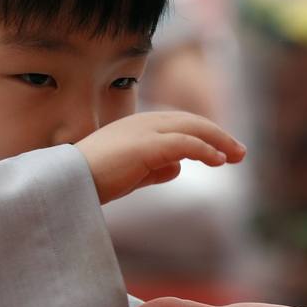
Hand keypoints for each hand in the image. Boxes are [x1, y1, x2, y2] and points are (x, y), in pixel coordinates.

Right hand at [74, 111, 243, 203]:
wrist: (66, 184)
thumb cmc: (93, 181)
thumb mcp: (131, 173)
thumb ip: (153, 169)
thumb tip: (178, 167)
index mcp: (138, 126)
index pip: (180, 124)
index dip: (205, 135)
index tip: (223, 151)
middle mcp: (144, 122)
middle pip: (191, 122)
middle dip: (218, 136)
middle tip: (240, 152)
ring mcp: (145, 131)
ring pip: (193, 128)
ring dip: (219, 141)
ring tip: (236, 156)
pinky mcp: (146, 146)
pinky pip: (185, 143)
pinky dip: (205, 149)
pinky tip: (218, 160)